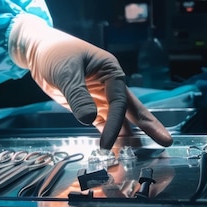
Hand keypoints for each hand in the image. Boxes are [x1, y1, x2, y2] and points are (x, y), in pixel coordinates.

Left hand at [8, 15, 172, 148]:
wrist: (39, 50)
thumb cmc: (55, 54)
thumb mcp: (65, 72)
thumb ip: (78, 96)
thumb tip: (90, 120)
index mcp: (111, 71)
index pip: (119, 102)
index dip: (116, 124)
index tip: (106, 144)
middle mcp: (111, 84)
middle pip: (132, 109)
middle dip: (149, 126)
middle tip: (166, 142)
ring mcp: (102, 96)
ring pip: (121, 119)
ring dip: (128, 136)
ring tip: (143, 155)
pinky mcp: (91, 105)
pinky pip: (105, 122)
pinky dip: (111, 135)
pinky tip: (118, 151)